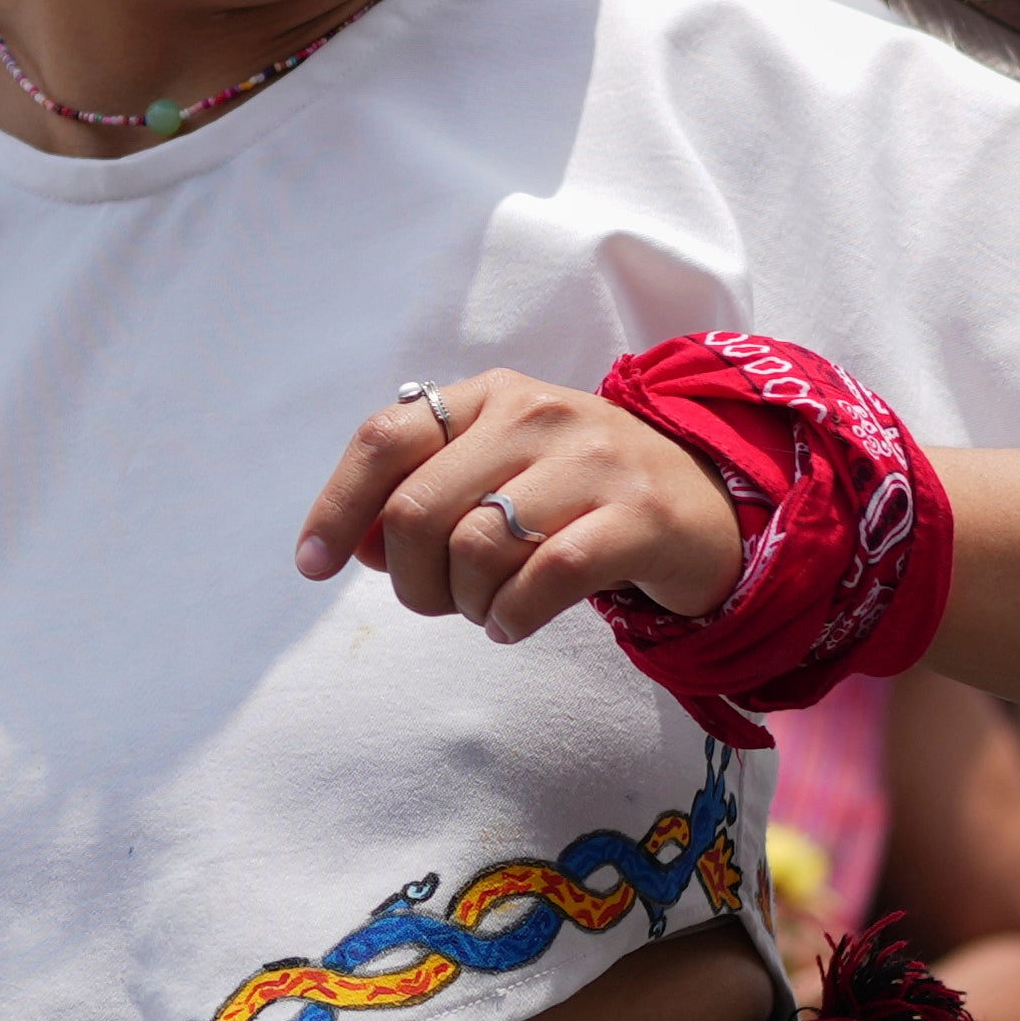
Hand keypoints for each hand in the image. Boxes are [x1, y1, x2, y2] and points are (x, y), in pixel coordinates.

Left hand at [294, 368, 749, 647]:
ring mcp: (593, 461)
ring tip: (487, 611)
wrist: (706, 506)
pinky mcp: (638, 516)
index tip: (313, 565)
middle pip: (420, 510)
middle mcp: (537, 414)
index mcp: (490, 397)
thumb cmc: (578, 498)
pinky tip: (513, 624)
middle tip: (439, 603)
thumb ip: (426, 495)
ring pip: (476, 546)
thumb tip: (359, 544)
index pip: (385, 438)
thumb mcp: (498, 474)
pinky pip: (543, 577)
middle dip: (411, 580)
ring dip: (465, 604)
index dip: (338, 505)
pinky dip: (511, 617)